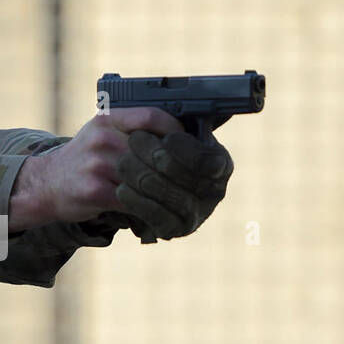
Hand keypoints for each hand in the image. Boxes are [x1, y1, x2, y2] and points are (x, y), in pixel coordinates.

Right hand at [8, 108, 182, 231]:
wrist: (45, 184)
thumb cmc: (84, 158)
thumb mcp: (102, 132)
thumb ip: (133, 130)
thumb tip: (181, 140)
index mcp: (108, 119)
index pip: (151, 116)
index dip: (175, 130)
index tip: (188, 145)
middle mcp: (102, 138)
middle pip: (153, 151)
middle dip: (175, 168)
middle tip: (191, 178)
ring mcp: (97, 164)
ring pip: (146, 178)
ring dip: (164, 192)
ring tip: (178, 198)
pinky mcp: (94, 191)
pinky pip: (132, 200)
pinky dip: (147, 208)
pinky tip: (154, 212)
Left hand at [114, 128, 233, 240]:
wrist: (151, 189)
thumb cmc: (166, 153)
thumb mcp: (178, 134)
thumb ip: (175, 126)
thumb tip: (166, 114)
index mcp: (221, 164)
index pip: (204, 159)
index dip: (183, 148)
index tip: (167, 138)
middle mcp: (213, 192)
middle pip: (176, 172)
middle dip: (151, 152)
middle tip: (133, 139)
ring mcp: (194, 214)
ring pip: (160, 190)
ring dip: (136, 172)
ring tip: (122, 160)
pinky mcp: (172, 229)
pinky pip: (150, 214)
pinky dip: (134, 199)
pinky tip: (122, 188)